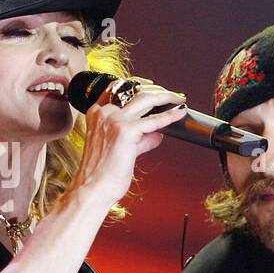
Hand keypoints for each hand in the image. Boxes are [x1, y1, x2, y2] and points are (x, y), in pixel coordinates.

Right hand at [75, 79, 188, 205]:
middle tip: (172, 95)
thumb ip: (140, 139)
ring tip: (179, 99)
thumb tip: (157, 134)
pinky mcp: (126, 131)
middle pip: (135, 91)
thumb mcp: (122, 149)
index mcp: (97, 113)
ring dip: (166, 97)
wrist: (93, 188)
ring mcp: (115, 120)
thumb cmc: (103, 173)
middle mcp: (105, 112)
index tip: (154, 87)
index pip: (118, 88)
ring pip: (146, 99)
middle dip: (157, 91)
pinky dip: (170, 115)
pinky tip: (180, 113)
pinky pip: (155, 120)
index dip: (138, 85)